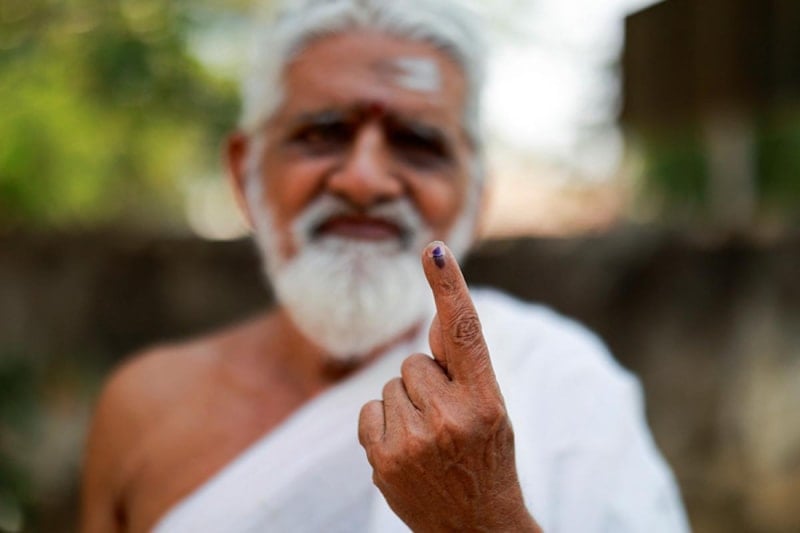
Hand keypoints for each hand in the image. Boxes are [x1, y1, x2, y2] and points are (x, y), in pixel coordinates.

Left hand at [358, 242, 540, 531]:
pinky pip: (370, 410)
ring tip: (429, 441)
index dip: (449, 288)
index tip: (434, 250)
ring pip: (389, 385)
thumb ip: (463, 364)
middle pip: (413, 362)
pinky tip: (406, 451)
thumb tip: (439, 311)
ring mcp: (414, 443)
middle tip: (446, 421)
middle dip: (426, 383)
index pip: (466, 335)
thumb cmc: (486, 458)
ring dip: (405, 405)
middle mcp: (452, 420)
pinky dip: (383, 425)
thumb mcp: (489, 410)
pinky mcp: (384, 460)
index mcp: (487, 402)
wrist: (475, 528)